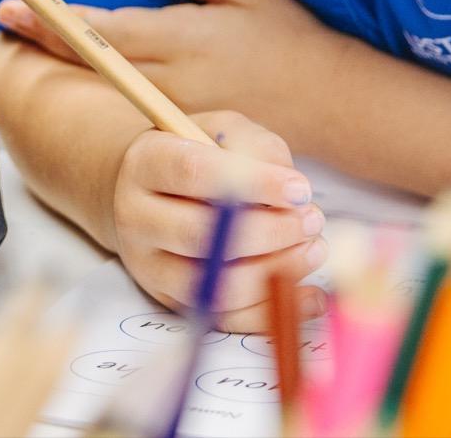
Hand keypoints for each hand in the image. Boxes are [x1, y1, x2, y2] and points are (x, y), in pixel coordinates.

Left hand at [0, 0, 332, 116]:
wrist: (333, 104)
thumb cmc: (290, 37)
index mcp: (181, 40)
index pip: (102, 31)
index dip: (52, 20)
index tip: (11, 6)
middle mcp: (169, 80)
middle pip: (90, 61)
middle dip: (43, 40)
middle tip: (3, 20)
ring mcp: (173, 109)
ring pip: (103, 86)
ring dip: (64, 64)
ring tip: (27, 41)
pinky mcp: (182, 128)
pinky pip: (128, 106)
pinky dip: (97, 87)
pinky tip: (77, 73)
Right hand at [110, 114, 328, 332]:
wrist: (147, 190)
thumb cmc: (197, 155)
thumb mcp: (223, 132)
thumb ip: (257, 149)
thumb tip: (294, 193)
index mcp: (145, 164)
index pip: (193, 172)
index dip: (252, 183)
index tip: (300, 190)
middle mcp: (137, 216)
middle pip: (199, 234)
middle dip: (270, 232)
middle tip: (312, 221)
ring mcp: (149, 264)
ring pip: (212, 283)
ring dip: (275, 271)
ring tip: (313, 249)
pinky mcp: (169, 299)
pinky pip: (223, 318)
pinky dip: (271, 311)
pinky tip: (309, 294)